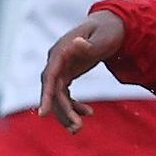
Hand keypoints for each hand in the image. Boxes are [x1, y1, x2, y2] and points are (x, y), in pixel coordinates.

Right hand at [39, 11, 126, 131]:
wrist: (111, 26)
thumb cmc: (108, 30)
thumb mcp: (103, 37)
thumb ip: (90, 44)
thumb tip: (75, 44)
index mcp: (61, 51)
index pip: (49, 77)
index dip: (46, 96)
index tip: (43, 114)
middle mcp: (57, 61)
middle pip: (53, 90)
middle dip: (62, 111)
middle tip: (76, 128)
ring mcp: (61, 68)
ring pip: (58, 96)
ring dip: (66, 113)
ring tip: (78, 129)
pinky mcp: (67, 74)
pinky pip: (65, 95)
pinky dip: (73, 106)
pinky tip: (88, 113)